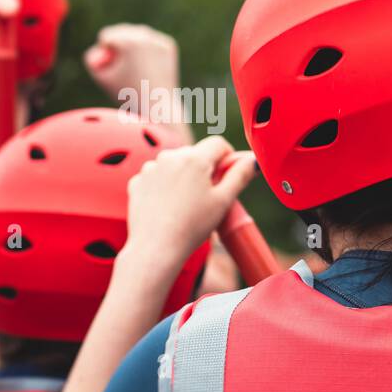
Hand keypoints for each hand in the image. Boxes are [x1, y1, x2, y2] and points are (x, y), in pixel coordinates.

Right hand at [84, 24, 178, 104]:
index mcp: (129, 42)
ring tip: (136, 67)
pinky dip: (145, 49)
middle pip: (121, 31)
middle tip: (125, 67)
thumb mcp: (100, 76)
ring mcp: (160, 40)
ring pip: (136, 34)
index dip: (105, 54)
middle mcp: (146, 36)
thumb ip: (90, 57)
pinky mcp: (169, 45)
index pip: (106, 36)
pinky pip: (150, 40)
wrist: (159, 105)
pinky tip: (148, 65)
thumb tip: (100, 46)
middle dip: (118, 47)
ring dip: (131, 45)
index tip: (116, 70)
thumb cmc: (127, 93)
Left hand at [121, 136, 256, 275]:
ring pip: (175, 164)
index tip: (227, 176)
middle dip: (205, 168)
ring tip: (187, 204)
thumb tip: (253, 159)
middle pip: (196, 153)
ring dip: (184, 176)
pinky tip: (169, 206)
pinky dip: (165, 186)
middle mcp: (169, 156)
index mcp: (194, 158)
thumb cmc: (193, 226)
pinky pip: (157, 176)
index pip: (218, 143)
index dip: (228, 157)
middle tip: (209, 196)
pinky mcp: (137, 182)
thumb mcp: (224, 200)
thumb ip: (240, 175)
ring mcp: (150, 169)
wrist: (157, 248)